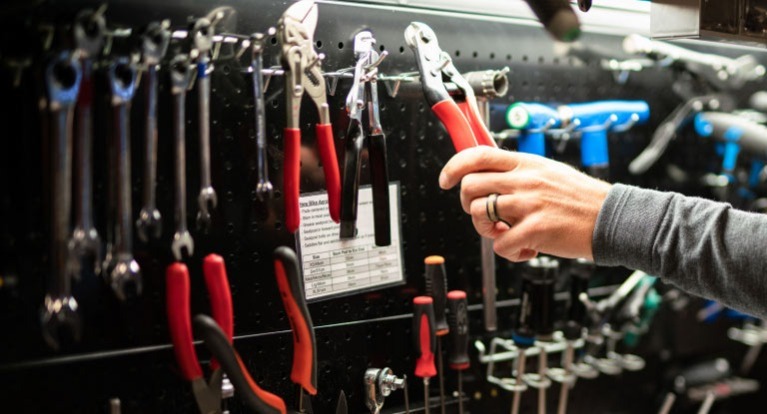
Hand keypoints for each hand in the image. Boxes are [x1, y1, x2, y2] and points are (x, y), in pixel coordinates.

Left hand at [439, 147, 611, 261]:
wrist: (611, 219)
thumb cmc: (579, 199)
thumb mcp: (547, 172)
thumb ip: (518, 173)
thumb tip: (485, 177)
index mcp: (526, 163)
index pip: (478, 154)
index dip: (454, 167)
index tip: (445, 181)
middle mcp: (524, 180)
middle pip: (469, 187)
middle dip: (469, 206)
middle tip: (488, 217)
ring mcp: (529, 203)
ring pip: (478, 214)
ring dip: (487, 231)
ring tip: (508, 233)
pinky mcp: (536, 229)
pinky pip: (500, 245)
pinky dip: (508, 252)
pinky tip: (526, 250)